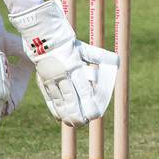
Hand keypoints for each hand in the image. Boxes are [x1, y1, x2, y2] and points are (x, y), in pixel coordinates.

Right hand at [10, 0, 119, 125]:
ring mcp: (49, 78)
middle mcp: (61, 74)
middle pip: (70, 98)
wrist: (42, 34)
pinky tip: (59, 117)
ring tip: (73, 124)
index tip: (94, 115)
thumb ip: (100, 57)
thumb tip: (117, 62)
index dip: (88, 104)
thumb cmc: (68, 42)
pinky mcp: (41, 80)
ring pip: (58, 100)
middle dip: (77, 113)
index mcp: (74, 66)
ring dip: (66, 114)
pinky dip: (54, 108)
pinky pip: (48, 98)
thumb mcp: (85, 48)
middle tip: (83, 123)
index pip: (82, 89)